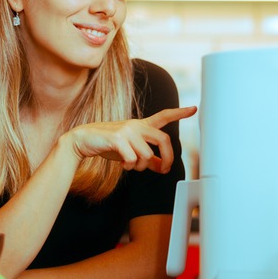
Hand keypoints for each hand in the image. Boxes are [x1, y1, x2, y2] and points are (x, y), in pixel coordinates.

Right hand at [68, 106, 196, 173]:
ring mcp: (127, 130)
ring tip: (130, 165)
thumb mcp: (131, 151)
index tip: (194, 109)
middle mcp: (137, 125)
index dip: (179, 113)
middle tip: (165, 170)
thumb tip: (164, 168)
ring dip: (140, 166)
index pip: (164, 116)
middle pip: (164, 139)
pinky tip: (122, 164)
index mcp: (142, 126)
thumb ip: (149, 158)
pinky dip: (129, 166)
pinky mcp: (118, 138)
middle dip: (168, 158)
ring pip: (147, 155)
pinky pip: (133, 159)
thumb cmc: (109, 145)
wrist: (84, 140)